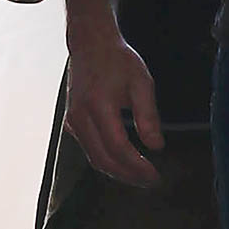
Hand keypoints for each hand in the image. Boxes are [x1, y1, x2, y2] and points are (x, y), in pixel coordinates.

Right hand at [65, 16, 163, 186]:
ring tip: (140, 177)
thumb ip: (148, 115)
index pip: (117, 147)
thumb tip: (156, 147)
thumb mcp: (142, 81)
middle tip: (150, 182)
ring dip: (117, 171)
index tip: (154, 175)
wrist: (91, 45)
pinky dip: (107, 160)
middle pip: (103, 159)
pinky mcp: (72, 123)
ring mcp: (72, 122)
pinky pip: (89, 149)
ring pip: (94, 158)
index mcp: (99, 105)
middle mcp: (80, 117)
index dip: (136, 166)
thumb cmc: (119, 61)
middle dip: (128, 175)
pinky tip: (124, 162)